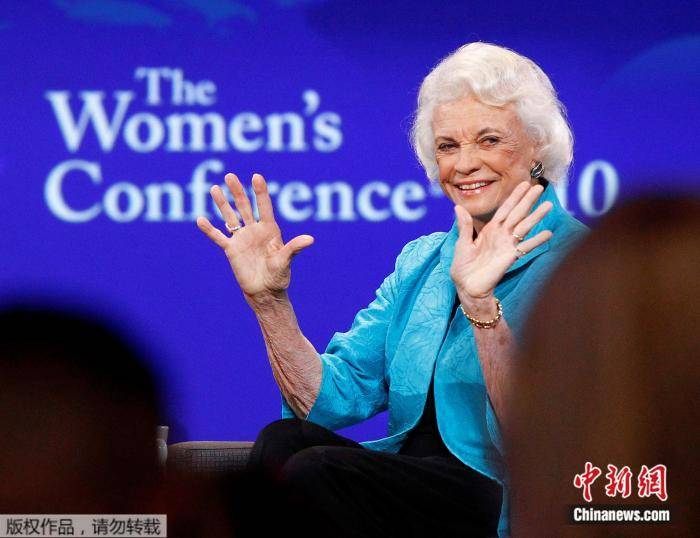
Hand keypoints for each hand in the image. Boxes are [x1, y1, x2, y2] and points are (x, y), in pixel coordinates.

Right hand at [196, 173, 313, 300]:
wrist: (265, 292)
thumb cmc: (279, 276)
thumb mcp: (286, 260)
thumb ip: (295, 248)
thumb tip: (310, 239)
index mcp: (269, 230)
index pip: (264, 206)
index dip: (260, 191)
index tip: (256, 176)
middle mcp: (255, 230)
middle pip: (244, 206)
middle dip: (238, 191)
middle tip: (230, 176)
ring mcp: (242, 239)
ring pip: (230, 217)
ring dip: (222, 203)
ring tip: (215, 188)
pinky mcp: (231, 250)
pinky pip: (218, 237)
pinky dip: (209, 229)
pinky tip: (200, 220)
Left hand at [450, 182, 552, 308]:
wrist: (467, 286)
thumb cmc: (463, 266)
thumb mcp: (462, 243)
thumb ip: (464, 225)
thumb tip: (458, 206)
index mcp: (489, 230)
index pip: (504, 209)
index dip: (514, 197)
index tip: (524, 184)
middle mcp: (501, 235)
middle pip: (517, 214)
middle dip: (528, 201)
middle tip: (540, 187)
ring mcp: (508, 245)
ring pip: (524, 227)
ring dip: (536, 216)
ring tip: (548, 205)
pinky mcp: (511, 257)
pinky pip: (526, 247)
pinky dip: (536, 241)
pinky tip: (548, 233)